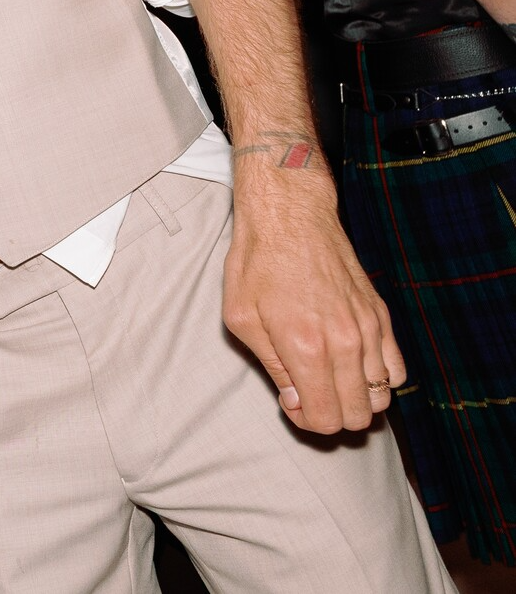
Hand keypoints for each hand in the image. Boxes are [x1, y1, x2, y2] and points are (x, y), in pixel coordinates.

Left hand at [223, 202, 403, 432]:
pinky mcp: (382, 317)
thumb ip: (273, 368)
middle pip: (359, 417)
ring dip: (356, 399)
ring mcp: (370, 330)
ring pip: (382, 398)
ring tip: (328, 379)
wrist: (290, 218)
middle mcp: (346, 344)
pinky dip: (378, 379)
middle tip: (307, 393)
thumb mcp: (241, 320)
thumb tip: (296, 402)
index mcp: (306, 348)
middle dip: (332, 415)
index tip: (291, 403)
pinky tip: (351, 365)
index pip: (327, 420)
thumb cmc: (256, 264)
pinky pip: (397, 370)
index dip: (306, 421)